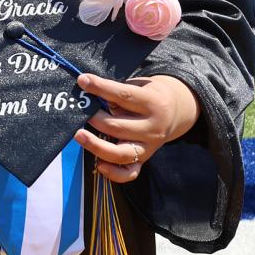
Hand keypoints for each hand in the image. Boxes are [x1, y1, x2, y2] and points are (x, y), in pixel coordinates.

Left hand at [73, 73, 200, 183]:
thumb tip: (87, 88)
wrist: (176, 111)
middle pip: (118, 127)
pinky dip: (114, 173)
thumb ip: (118, 90)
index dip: (101, 88)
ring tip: (79, 135)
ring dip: (97, 146)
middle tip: (79, 110)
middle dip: (95, 118)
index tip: (83, 81)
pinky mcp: (144, 159)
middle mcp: (153, 127)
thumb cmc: (148, 94)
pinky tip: (99, 164)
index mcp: (153, 103)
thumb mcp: (139, 86)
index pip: (123, 95)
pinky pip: (130, 173)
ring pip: (121, 153)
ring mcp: (149, 146)